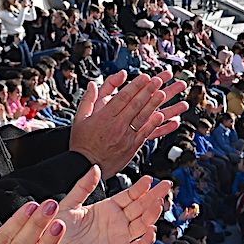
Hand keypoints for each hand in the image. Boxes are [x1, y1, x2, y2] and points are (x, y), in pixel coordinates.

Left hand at [53, 169, 174, 243]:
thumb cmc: (57, 232)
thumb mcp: (69, 204)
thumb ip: (83, 186)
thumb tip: (95, 168)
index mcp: (106, 209)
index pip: (129, 196)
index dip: (140, 188)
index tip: (149, 179)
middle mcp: (116, 222)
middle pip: (140, 208)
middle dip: (154, 196)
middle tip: (166, 186)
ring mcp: (119, 238)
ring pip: (142, 225)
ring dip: (152, 215)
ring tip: (159, 204)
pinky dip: (146, 240)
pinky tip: (151, 230)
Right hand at [67, 70, 189, 174]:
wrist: (86, 166)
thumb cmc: (83, 143)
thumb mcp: (79, 119)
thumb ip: (88, 100)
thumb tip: (93, 85)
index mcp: (104, 117)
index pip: (123, 97)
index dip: (135, 86)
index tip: (144, 77)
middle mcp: (117, 126)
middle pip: (135, 105)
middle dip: (147, 91)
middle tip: (157, 80)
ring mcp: (126, 137)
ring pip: (142, 117)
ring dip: (154, 104)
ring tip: (163, 93)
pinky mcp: (132, 147)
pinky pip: (145, 133)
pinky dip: (154, 124)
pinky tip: (161, 116)